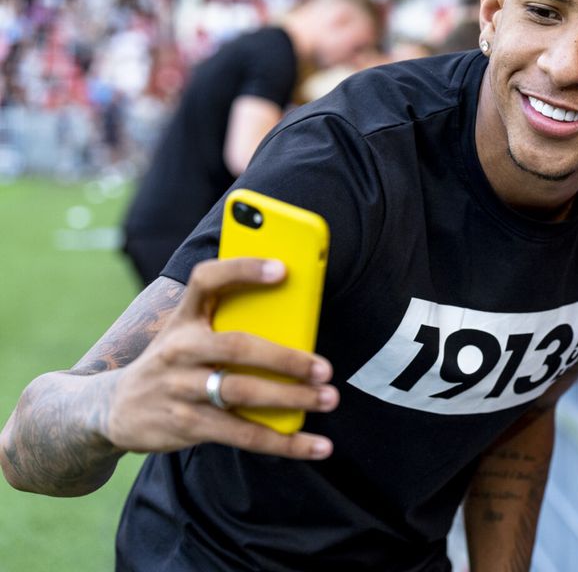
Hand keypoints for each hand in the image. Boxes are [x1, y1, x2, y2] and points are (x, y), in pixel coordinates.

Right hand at [104, 258, 338, 459]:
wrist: (113, 409)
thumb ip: (228, 324)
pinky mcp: (187, 424)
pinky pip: (243, 435)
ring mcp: (181, 388)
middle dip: (286, 358)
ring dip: (291, 398)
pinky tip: (315, 445)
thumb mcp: (188, 333)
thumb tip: (297, 324)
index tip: (283, 269)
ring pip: (243, 393)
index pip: (208, 281)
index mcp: (185, 318)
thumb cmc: (174, 362)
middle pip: (237, 347)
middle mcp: (179, 349)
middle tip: (325, 368)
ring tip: (328, 399)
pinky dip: (283, 442)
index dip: (243, 269)